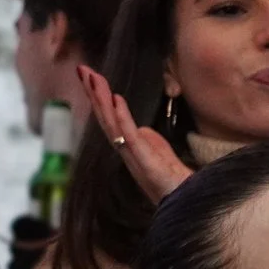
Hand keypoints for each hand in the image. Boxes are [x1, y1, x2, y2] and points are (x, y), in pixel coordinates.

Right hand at [79, 65, 192, 201]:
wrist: (185, 200)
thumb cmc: (171, 179)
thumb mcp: (157, 152)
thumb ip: (147, 139)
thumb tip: (140, 128)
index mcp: (126, 146)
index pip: (108, 117)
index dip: (97, 97)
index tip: (88, 75)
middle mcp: (124, 150)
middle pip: (104, 117)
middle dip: (93, 92)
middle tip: (82, 69)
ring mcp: (132, 155)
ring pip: (112, 123)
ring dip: (102, 99)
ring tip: (94, 78)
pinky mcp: (144, 161)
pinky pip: (130, 135)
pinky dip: (122, 116)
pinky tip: (116, 99)